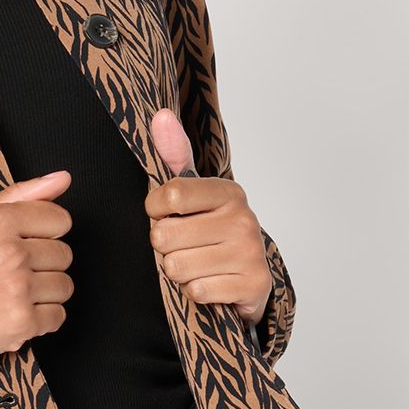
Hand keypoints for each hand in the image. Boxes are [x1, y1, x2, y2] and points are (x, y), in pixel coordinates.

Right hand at [0, 170, 74, 372]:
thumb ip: (19, 195)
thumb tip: (63, 178)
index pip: (58, 219)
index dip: (44, 233)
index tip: (26, 244)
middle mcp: (10, 253)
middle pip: (63, 254)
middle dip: (43, 264)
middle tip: (12, 272)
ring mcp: (17, 289)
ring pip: (64, 286)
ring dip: (44, 293)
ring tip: (13, 294)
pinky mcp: (21, 323)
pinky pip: (58, 317)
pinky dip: (42, 320)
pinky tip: (15, 314)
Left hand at [144, 108, 270, 323]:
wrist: (247, 278)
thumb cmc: (211, 233)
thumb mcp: (193, 194)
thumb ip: (174, 156)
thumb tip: (160, 116)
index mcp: (228, 191)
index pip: (167, 196)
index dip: (154, 211)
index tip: (166, 214)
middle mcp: (244, 218)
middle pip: (163, 236)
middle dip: (164, 247)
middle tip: (185, 246)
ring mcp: (250, 252)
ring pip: (176, 267)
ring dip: (178, 272)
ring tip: (197, 265)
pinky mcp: (254, 285)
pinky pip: (197, 291)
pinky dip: (196, 292)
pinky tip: (210, 282)